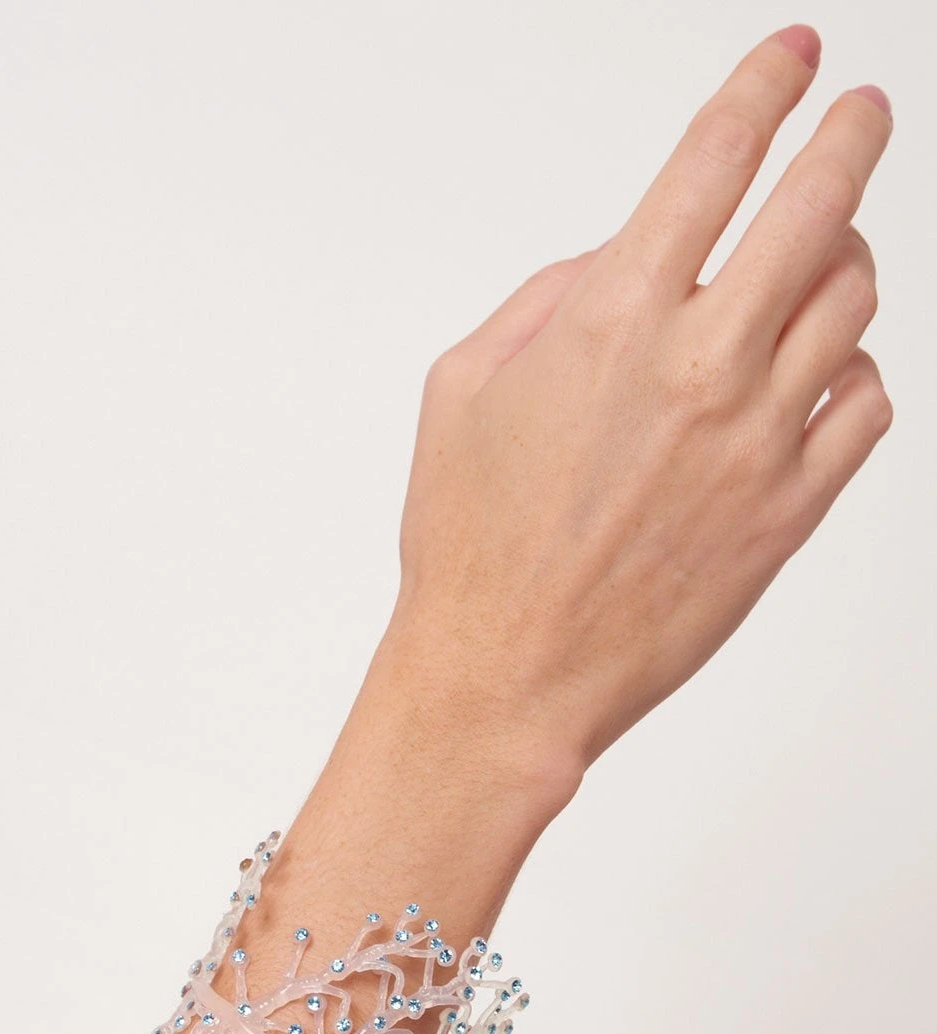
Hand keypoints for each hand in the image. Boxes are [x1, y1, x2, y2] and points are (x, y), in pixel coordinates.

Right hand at [392, 24, 891, 780]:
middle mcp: (699, 365)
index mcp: (612, 318)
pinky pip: (866, 404)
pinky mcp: (788, 512)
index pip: (716, 159)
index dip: (766, 87)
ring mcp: (756, 440)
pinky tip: (820, 373)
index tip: (795, 59)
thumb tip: (625, 256)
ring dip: (846, 259)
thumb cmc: (469, 543)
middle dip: (851, 138)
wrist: (504, 675)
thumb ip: (551, 296)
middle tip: (860, 117)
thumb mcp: (463, 387)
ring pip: (854, 300)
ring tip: (823, 262)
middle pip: (820, 205)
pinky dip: (854, 370)